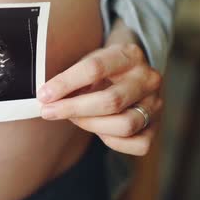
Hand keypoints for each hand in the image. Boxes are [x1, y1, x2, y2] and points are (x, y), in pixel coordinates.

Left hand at [38, 22, 162, 155]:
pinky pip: (137, 144)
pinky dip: (112, 141)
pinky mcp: (156, 127)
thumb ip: (70, 76)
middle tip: (48, 111)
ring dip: (90, 125)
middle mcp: (148, 79)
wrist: (130, 74)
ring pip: (125, 125)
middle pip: (111, 101)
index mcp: (129, 55)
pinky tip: (97, 129)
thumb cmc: (101, 70)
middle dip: (73, 109)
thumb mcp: (87, 61)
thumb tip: (45, 96)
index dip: (66, 83)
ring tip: (72, 118)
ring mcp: (156, 104)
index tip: (43, 94)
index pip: (95, 68)